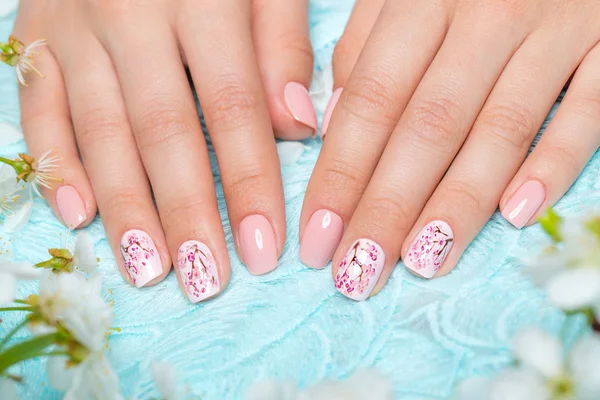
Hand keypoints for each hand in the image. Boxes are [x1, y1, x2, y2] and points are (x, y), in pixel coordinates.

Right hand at [14, 0, 316, 301]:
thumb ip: (281, 43)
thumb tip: (299, 125)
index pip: (233, 108)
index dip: (251, 183)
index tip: (267, 250)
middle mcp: (129, 12)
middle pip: (163, 132)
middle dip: (187, 213)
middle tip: (205, 281)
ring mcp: (73, 26)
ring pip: (100, 132)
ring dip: (126, 209)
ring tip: (150, 270)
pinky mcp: (34, 36)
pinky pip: (37, 107)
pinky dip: (56, 163)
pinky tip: (78, 215)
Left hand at [299, 0, 599, 299]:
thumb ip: (364, 46)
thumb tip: (328, 121)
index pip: (371, 101)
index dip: (340, 175)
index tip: (317, 239)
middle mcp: (487, 12)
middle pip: (429, 126)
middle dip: (390, 206)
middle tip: (359, 273)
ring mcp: (555, 26)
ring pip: (502, 128)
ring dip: (460, 202)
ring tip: (423, 262)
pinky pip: (590, 108)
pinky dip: (555, 162)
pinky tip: (518, 214)